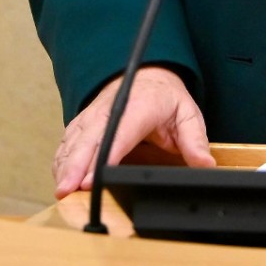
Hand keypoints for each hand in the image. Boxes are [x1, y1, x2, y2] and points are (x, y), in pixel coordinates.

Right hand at [51, 65, 214, 198]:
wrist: (149, 74)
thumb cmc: (166, 97)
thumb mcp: (188, 114)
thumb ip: (195, 141)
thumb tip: (205, 165)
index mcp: (140, 106)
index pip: (120, 132)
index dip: (106, 155)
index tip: (94, 177)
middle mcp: (111, 108)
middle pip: (90, 138)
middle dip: (77, 166)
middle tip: (68, 191)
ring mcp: (94, 114)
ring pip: (74, 140)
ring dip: (65, 165)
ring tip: (60, 190)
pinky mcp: (84, 122)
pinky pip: (68, 141)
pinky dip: (62, 160)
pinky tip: (59, 178)